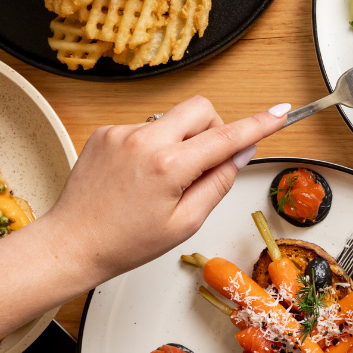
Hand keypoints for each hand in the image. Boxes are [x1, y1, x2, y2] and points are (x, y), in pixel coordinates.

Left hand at [46, 96, 289, 282]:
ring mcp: (122, 132)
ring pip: (173, 119)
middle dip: (214, 128)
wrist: (71, 243)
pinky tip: (139, 177)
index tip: (280, 113)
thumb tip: (239, 154)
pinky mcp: (106, 132)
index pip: (226, 137)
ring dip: (181, 141)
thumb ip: (218, 183)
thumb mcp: (185, 223)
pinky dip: (154, 147)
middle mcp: (144, 140)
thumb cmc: (125, 242)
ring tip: (162, 180)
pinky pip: (146, 128)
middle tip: (206, 162)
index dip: (259, 124)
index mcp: (168, 166)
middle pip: (201, 109)